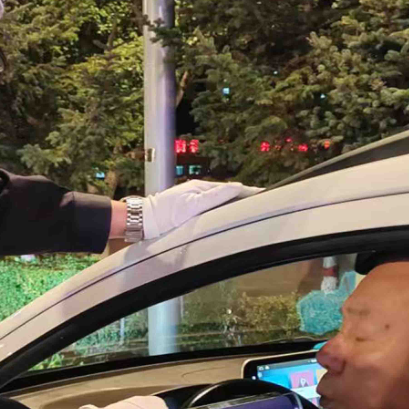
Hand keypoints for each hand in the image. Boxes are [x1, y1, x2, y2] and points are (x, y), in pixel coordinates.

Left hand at [140, 180, 261, 239]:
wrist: (143, 222)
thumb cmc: (165, 214)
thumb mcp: (192, 205)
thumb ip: (215, 196)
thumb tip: (237, 187)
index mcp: (201, 189)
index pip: (231, 189)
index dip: (248, 192)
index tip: (265, 193)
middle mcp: (198, 193)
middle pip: (226, 194)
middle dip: (244, 197)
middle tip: (263, 201)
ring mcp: (193, 201)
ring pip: (219, 201)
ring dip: (234, 203)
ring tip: (250, 207)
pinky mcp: (188, 211)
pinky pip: (210, 209)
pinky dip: (222, 210)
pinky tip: (225, 215)